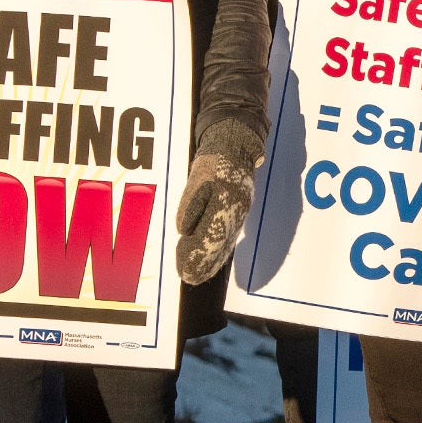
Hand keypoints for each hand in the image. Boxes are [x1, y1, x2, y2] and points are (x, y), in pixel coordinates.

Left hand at [174, 122, 261, 285]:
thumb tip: (183, 228)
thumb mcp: (199, 176)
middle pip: (218, 244)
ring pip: (224, 243)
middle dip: (203, 264)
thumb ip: (191, 202)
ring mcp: (238, 213)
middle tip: (188, 279)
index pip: (210, 237)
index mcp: (225, 203)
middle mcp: (235, 212)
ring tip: (197, 275)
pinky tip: (212, 260)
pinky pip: (228, 236)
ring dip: (211, 261)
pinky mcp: (237, 211)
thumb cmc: (215, 158)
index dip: (197, 256)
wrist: (236, 143)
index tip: (185, 272)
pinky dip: (219, 251)